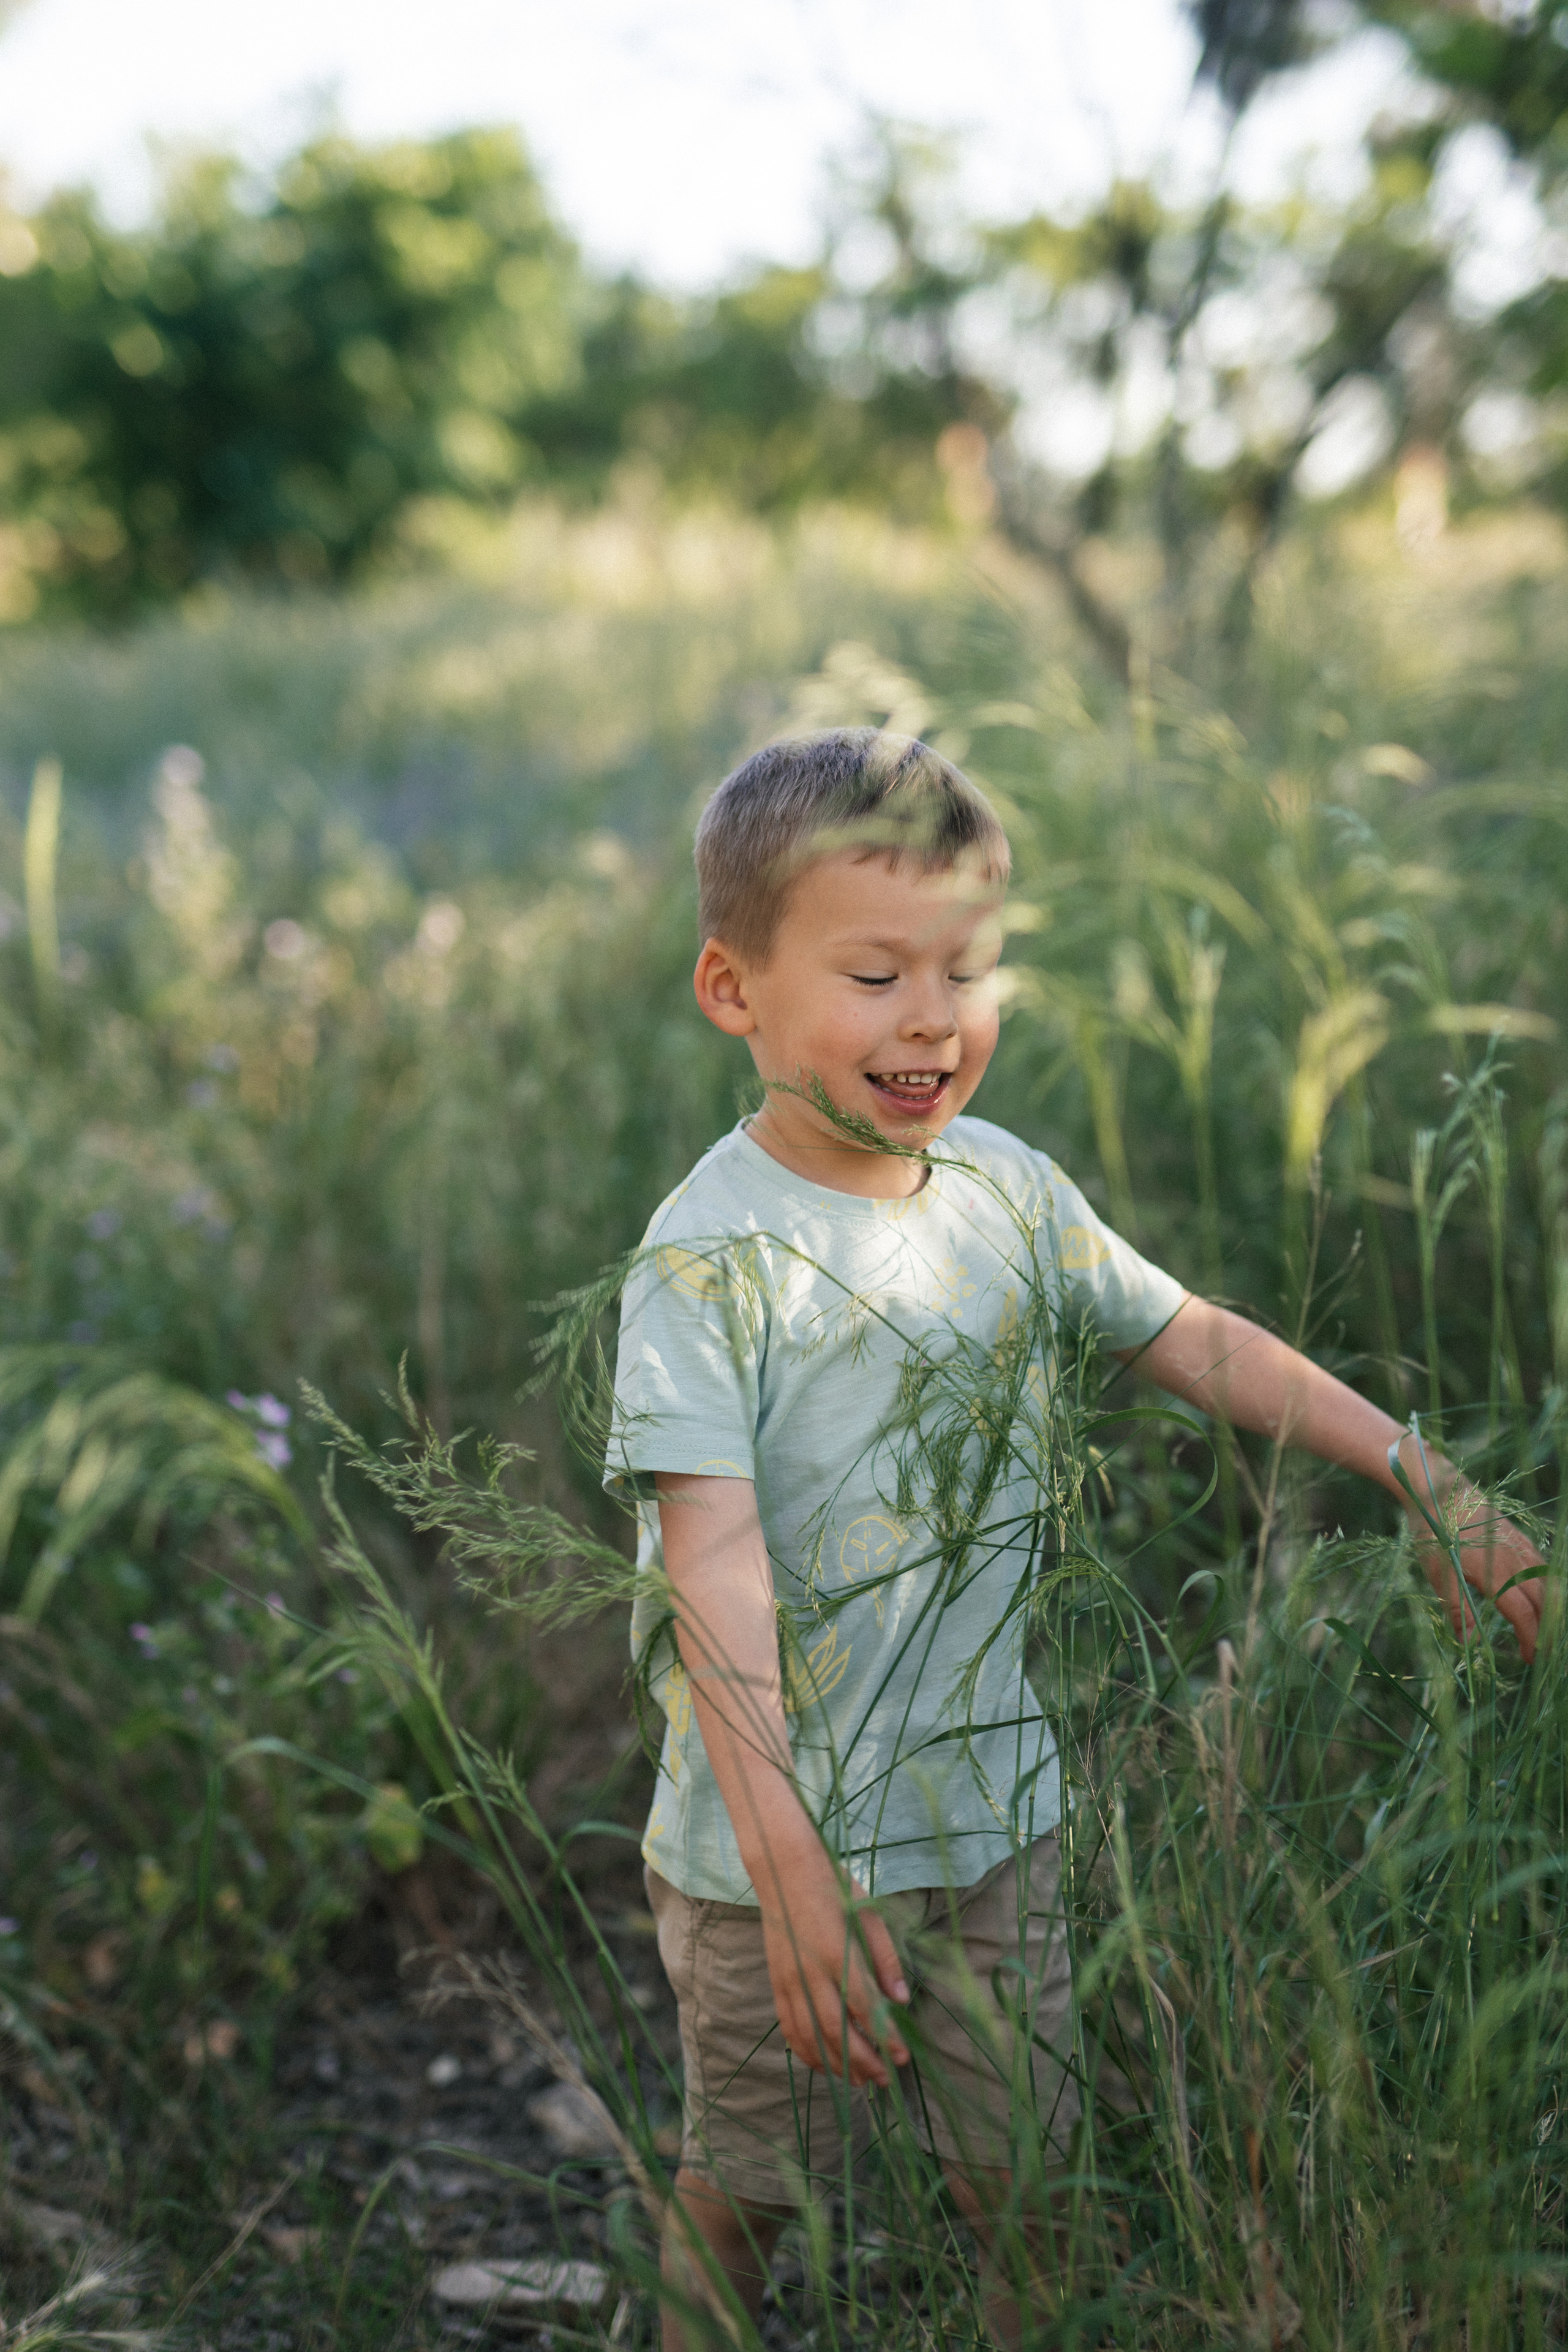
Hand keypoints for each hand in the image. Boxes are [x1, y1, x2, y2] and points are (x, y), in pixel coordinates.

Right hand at [754, 1836, 909, 2086]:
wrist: (784, 1869)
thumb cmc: (833, 1886)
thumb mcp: (868, 1914)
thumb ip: (885, 1958)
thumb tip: (901, 2000)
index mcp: (837, 1951)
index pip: (864, 2006)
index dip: (884, 2036)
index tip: (903, 2056)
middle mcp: (810, 1971)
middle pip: (837, 2030)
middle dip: (864, 2061)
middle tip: (887, 2079)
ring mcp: (789, 1980)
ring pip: (811, 2036)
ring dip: (837, 2065)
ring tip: (862, 2082)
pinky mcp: (776, 1983)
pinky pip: (789, 2028)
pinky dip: (807, 2053)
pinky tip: (825, 2065)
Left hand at [1396, 1446, 1548, 1661]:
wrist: (1435, 1485)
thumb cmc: (1432, 1531)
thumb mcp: (1437, 1573)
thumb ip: (1457, 1608)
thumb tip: (1470, 1644)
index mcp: (1496, 1572)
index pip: (1523, 1614)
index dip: (1530, 1639)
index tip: (1531, 1658)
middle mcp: (1515, 1559)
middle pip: (1544, 1600)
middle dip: (1548, 1629)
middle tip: (1546, 1651)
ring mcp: (1519, 1544)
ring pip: (1548, 1581)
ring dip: (1552, 1607)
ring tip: (1548, 1628)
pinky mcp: (1516, 1533)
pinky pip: (1542, 1563)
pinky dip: (1548, 1584)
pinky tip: (1542, 1593)